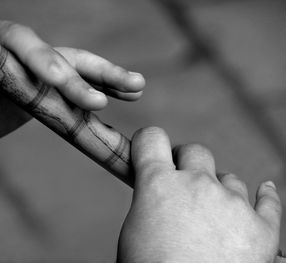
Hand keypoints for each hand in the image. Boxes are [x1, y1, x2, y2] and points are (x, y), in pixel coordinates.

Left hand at [0, 15, 144, 149]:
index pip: (22, 42)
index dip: (43, 59)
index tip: (60, 81)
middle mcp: (20, 52)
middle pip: (59, 55)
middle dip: (86, 75)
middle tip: (114, 92)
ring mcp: (37, 72)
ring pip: (77, 68)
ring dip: (107, 78)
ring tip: (137, 86)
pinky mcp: (48, 91)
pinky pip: (78, 90)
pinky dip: (100, 92)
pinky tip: (124, 96)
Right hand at [117, 127, 281, 262]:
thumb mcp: (134, 231)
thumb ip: (148, 200)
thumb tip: (157, 189)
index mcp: (158, 185)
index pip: (151, 139)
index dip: (148, 141)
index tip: (151, 148)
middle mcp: (197, 185)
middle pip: (195, 151)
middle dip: (187, 162)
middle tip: (184, 179)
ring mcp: (232, 204)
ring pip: (229, 178)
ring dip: (220, 189)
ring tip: (214, 214)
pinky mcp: (262, 228)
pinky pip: (268, 201)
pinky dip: (265, 196)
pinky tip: (265, 190)